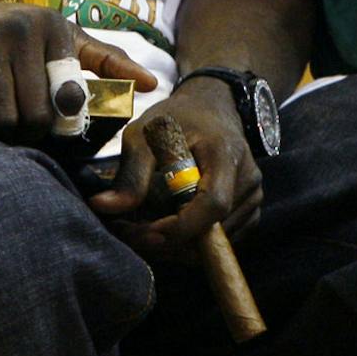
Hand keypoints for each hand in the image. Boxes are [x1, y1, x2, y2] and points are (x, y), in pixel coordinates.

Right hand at [0, 0, 157, 136]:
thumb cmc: (3, 36)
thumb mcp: (54, 38)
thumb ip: (103, 60)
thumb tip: (153, 84)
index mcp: (53, 25)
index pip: (68, 102)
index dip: (55, 124)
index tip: (45, 124)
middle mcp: (20, 25)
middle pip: (33, 117)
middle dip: (22, 132)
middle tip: (9, 124)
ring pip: (1, 119)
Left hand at [86, 78, 260, 257]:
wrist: (210, 109)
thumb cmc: (176, 119)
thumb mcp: (145, 134)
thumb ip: (129, 173)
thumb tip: (102, 206)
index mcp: (225, 153)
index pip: (212, 204)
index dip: (180, 227)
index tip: (145, 232)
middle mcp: (248, 177)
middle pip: (214, 231)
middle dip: (169, 242)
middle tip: (130, 233)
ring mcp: (254, 196)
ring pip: (217, 243)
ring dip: (178, 246)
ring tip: (144, 229)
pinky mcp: (251, 210)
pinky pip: (223, 241)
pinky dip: (193, 244)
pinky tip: (168, 228)